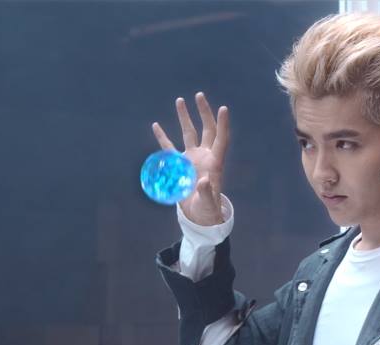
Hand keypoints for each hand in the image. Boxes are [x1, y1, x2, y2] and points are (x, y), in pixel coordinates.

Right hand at [152, 92, 229, 225]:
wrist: (200, 213)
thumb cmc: (208, 208)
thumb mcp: (208, 202)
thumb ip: (207, 192)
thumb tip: (203, 181)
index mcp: (215, 162)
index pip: (221, 139)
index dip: (223, 124)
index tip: (223, 108)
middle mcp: (205, 155)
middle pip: (206, 129)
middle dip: (204, 113)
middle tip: (199, 95)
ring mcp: (192, 157)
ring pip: (189, 133)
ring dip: (185, 117)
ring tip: (180, 100)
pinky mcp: (180, 164)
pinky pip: (169, 147)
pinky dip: (163, 137)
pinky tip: (156, 125)